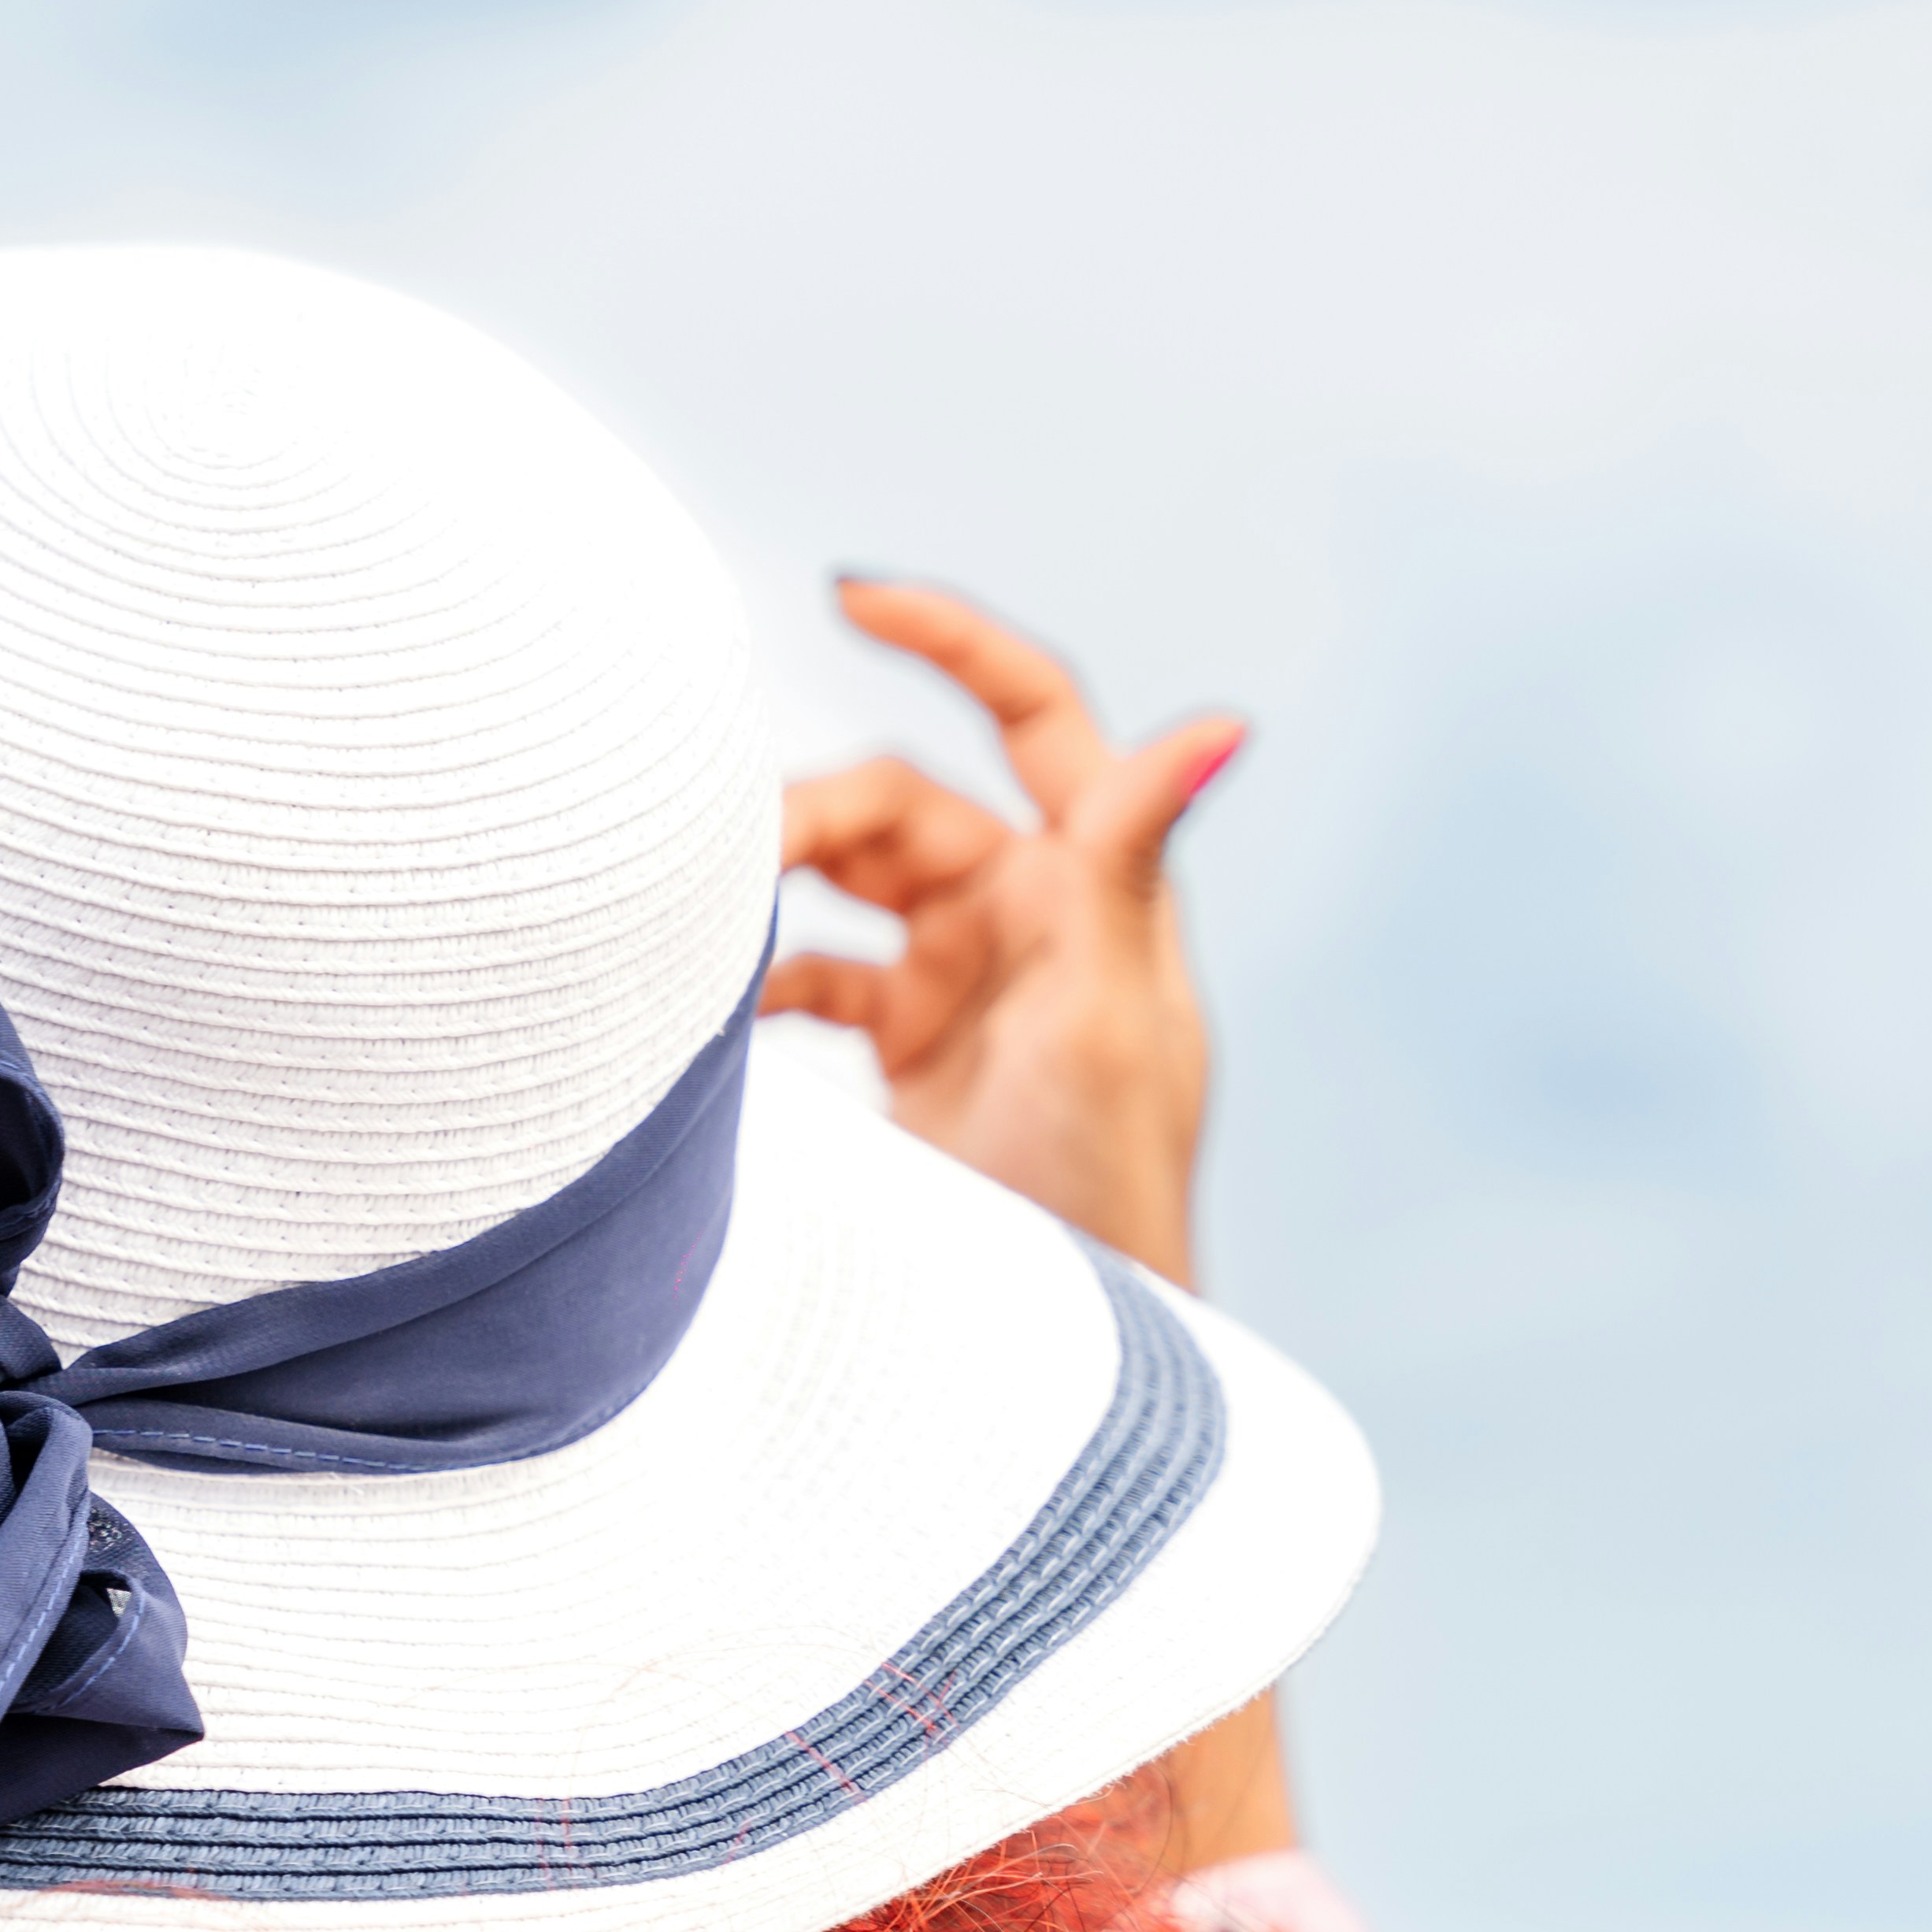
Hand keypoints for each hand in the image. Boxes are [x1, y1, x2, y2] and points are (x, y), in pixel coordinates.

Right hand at [764, 578, 1239, 1286]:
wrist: (1052, 1338)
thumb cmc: (1103, 1186)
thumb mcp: (1112, 1018)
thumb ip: (1127, 865)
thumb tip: (1225, 724)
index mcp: (1097, 883)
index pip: (1031, 711)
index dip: (950, 639)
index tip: (845, 593)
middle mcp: (1032, 911)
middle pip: (903, 804)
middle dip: (813, 812)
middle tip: (730, 860)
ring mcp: (965, 974)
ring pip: (848, 880)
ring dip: (777, 890)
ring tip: (706, 924)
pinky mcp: (908, 1044)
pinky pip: (816, 974)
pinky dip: (763, 981)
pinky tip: (716, 1014)